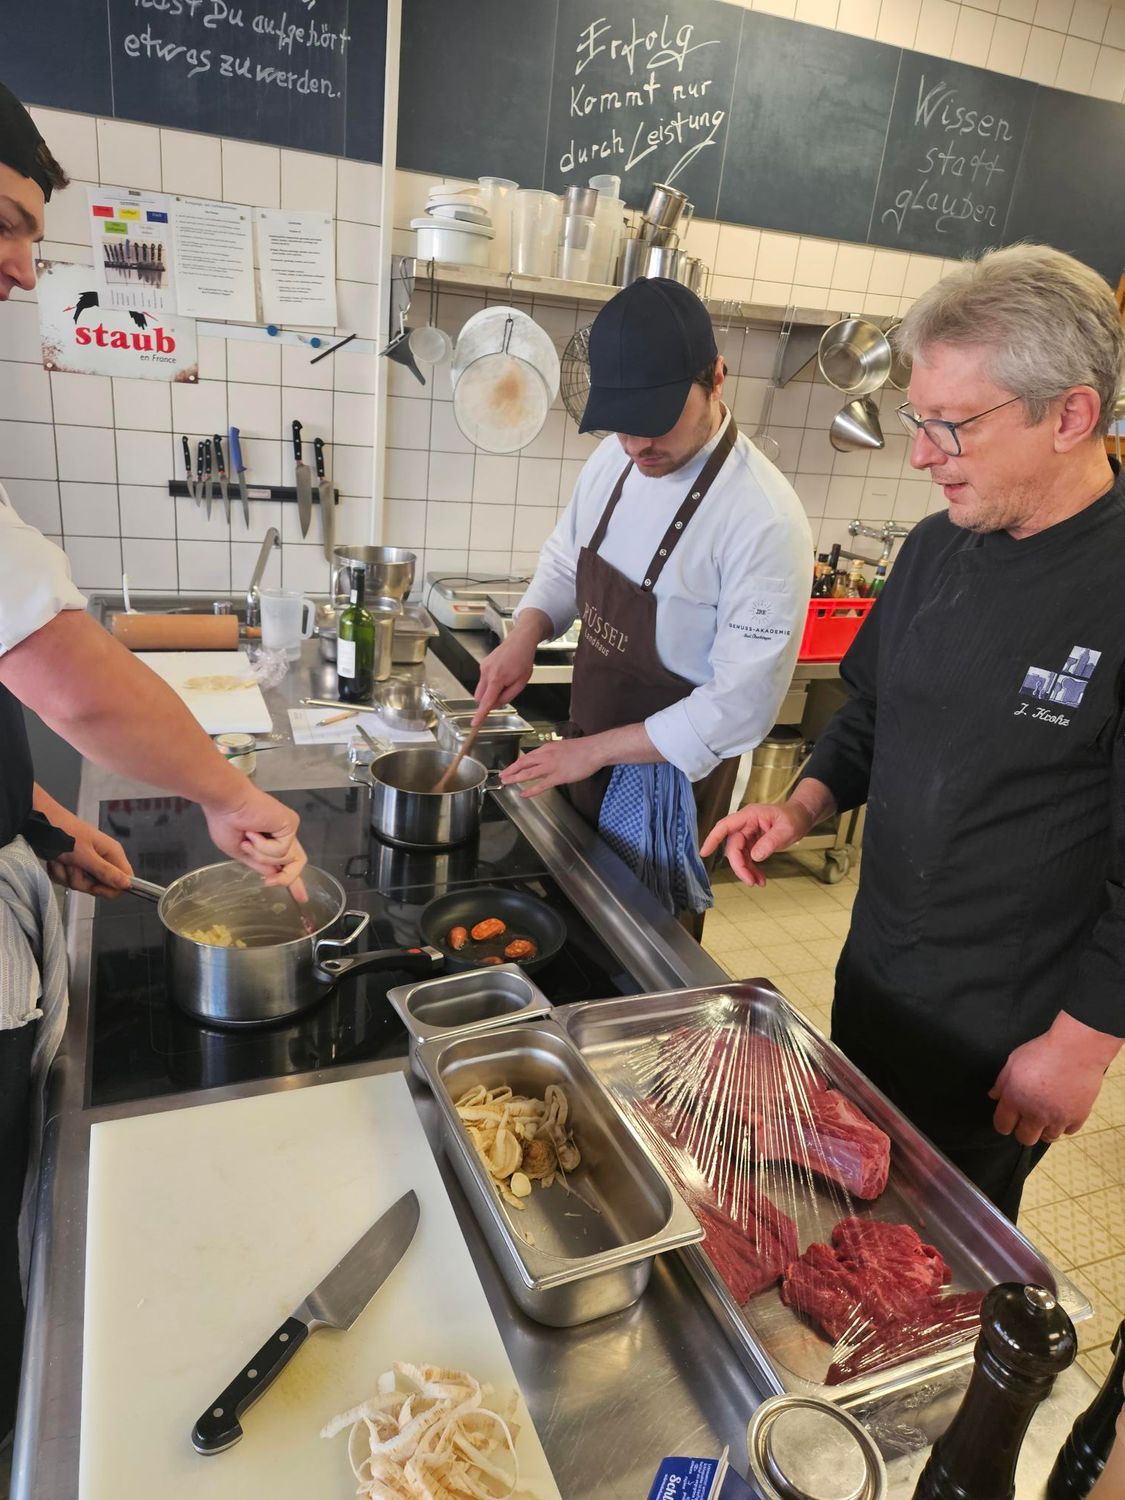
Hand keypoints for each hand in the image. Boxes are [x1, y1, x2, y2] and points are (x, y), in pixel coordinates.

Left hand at [46, 813, 132, 898]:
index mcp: (112, 853)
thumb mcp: (85, 855)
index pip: (125, 880)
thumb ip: (105, 871)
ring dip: (67, 875)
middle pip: (100, 886)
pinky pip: (68, 880)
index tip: (94, 887)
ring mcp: (87, 863)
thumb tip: (127, 884)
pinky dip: (59, 873)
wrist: (40, 823)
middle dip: (82, 881)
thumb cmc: (65, 833)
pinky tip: (56, 861)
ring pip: (81, 884)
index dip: (111, 888)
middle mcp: (102, 859)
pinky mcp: (73, 865)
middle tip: (73, 867)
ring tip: (62, 860)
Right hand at [202, 783, 308, 902]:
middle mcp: (283, 834)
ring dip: (262, 856)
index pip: (288, 862)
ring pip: (285, 860)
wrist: (226, 802)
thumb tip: (273, 875)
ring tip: (248, 839)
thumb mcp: (239, 851)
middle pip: (296, 863)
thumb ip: (259, 863)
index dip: (294, 880)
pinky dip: (264, 847)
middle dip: (287, 878)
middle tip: (269, 882)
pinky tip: (254, 832)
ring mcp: (288, 829)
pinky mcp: (290, 825)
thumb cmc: (225, 822)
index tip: (301, 898)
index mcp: (270, 839)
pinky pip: (282, 851)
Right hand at [472, 616, 545, 725]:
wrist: (519, 641)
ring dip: (490, 691)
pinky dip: (490, 683)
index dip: (480, 714)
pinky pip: (483, 680)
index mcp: (497, 679)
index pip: (487, 701)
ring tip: (506, 679)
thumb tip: (495, 704)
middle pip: (480, 697)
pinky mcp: (482, 665)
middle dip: (488, 700)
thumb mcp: (521, 682)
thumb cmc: (523, 661)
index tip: (474, 724)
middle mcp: (486, 673)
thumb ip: (508, 696)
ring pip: (481, 689)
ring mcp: (483, 668)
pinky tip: (502, 673)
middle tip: (504, 692)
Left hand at [498, 737, 605, 796]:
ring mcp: (551, 766)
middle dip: (511, 770)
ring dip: (516, 778)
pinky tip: (523, 794)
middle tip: (501, 776)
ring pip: (529, 773)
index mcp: (546, 748)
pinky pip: (541, 785)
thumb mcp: (562, 746)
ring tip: (506, 783)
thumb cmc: (582, 748)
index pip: (527, 757)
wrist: (594, 750)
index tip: (508, 768)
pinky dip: (531, 790)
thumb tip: (545, 759)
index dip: (516, 764)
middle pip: (523, 763)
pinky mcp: (559, 776)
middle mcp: (545, 756)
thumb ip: (551, 753)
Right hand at [699, 800, 814, 885]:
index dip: (712, 839)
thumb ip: (770, 842)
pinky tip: (760, 879)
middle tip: (750, 882)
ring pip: (739, 856)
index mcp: (749, 816)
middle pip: (733, 847)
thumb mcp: (786, 829)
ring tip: (758, 883)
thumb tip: (755, 856)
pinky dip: (752, 870)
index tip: (704, 853)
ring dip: (746, 871)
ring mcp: (748, 834)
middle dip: (739, 866)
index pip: (725, 826)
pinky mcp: (753, 843)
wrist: (802, 817)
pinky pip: (747, 859)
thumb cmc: (794, 817)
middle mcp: (745, 825)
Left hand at [989, 1013, 1119, 1145]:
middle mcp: (1035, 1113)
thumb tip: (994, 1096)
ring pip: (1048, 1138)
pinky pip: (1068, 1131)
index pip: (1002, 1126)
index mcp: (1015, 1099)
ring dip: (1046, 1129)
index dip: (1004, 1124)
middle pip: (1025, 1139)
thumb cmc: (1042, 1051)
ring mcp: (1058, 1118)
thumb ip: (1002, 1082)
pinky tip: (1063, 1112)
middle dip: (1024, 1131)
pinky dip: (1065, 1124)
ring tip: (1047, 1116)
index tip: (1009, 1120)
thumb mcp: (1014, 1061)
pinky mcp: (1077, 1117)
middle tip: (1028, 1120)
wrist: (1076, 1049)